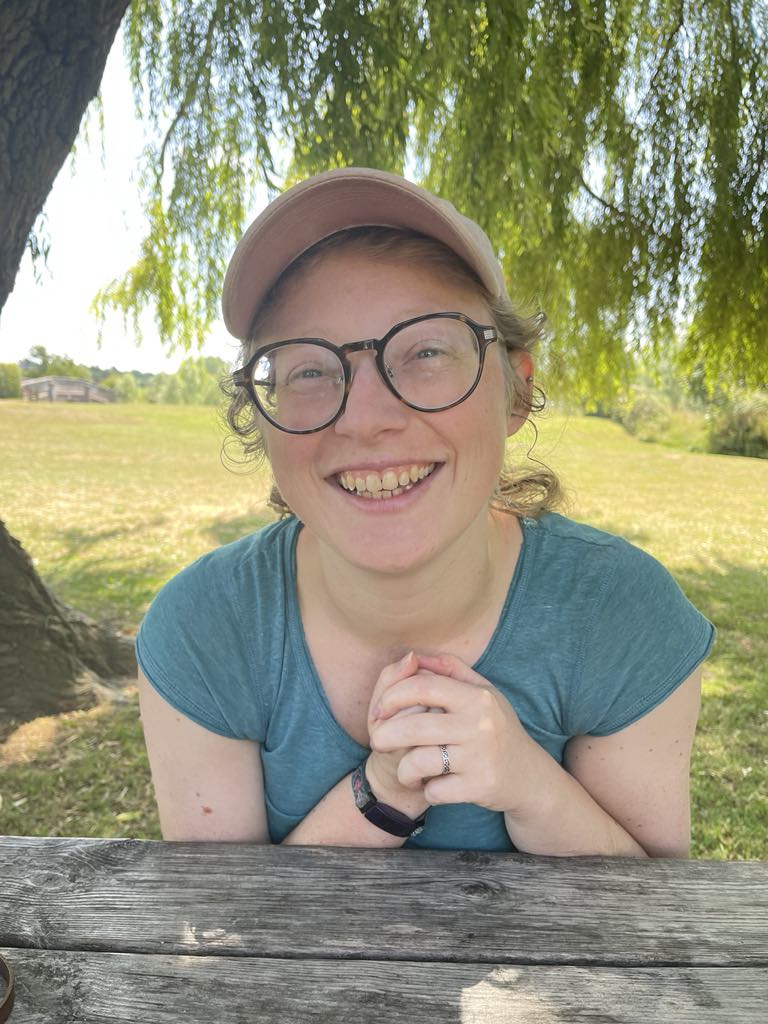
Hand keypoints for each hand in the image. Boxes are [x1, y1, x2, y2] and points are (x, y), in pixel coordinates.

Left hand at [369, 652, 539, 813]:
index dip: (392, 696)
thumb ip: (449, 669)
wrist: (528, 776)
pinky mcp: (478, 787)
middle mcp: (480, 724)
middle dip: (384, 735)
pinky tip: (434, 786)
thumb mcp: (483, 692)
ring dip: (404, 770)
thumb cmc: (496, 728)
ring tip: (407, 771)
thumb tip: (413, 656)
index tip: (379, 710)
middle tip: (378, 742)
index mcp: (476, 697)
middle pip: (414, 726)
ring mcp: (480, 757)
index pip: (423, 686)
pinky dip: (427, 791)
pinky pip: (434, 791)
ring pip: (419, 762)